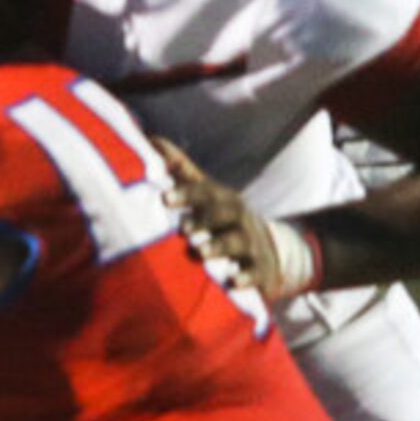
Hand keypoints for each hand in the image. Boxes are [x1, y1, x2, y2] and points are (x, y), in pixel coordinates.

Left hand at [159, 139, 315, 299]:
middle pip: (224, 213)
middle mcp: (237, 218)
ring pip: (237, 243)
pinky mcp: (259, 270)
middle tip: (182, 229)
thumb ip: (179, 169)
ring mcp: (250, 243)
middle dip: (204, 218)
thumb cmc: (222, 218)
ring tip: (200, 252)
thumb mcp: (206, 193)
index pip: (204, 192)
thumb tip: (150, 138)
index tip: (164, 198)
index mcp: (220, 199)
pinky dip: (245, 278)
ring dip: (218, 246)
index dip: (186, 193)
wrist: (269, 250)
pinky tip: (232, 282)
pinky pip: (254, 274)